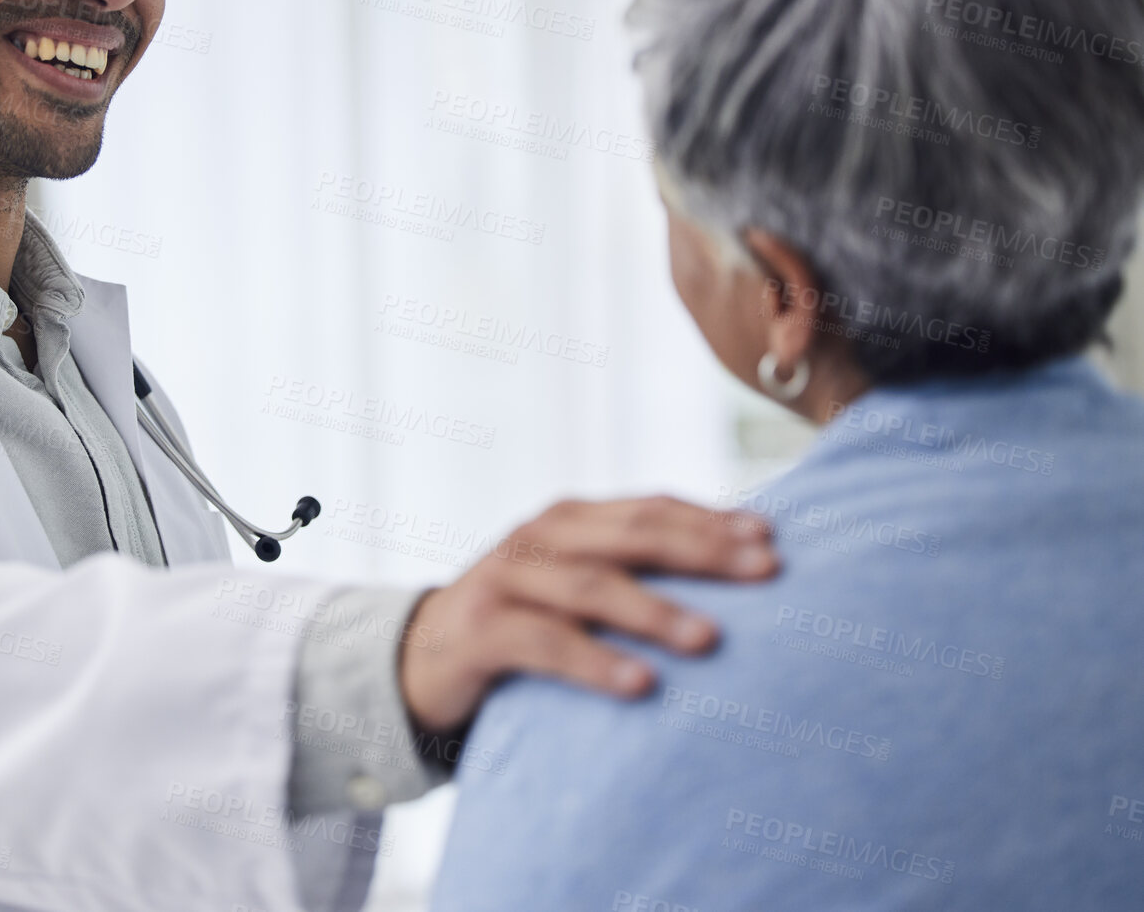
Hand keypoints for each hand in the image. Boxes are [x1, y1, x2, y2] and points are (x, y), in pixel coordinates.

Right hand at [397, 495, 777, 734]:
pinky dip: (597, 663)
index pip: (650, 508)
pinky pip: (547, 643)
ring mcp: (507, 577)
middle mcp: (539, 536)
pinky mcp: (482, 627)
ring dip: (655, 612)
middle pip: (632, 535)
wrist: (422, 656)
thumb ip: (628, 572)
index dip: (710, 519)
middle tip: (765, 571)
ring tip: (711, 639)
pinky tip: (642, 685)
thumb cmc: (522, 621)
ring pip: (591, 586)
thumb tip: (731, 575)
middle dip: (703, 551)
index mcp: (570, 519)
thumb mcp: (570, 584)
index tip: (770, 538)